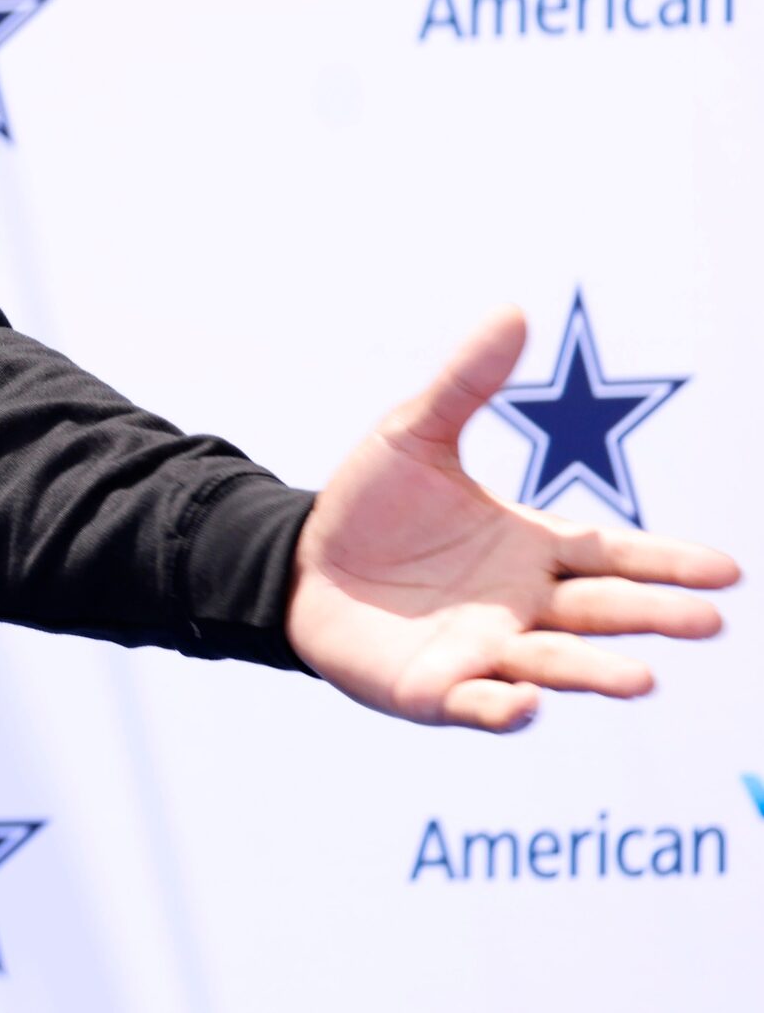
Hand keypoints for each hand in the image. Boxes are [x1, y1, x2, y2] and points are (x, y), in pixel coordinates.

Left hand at [285, 308, 739, 731]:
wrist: (297, 560)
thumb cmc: (370, 505)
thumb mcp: (414, 433)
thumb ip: (467, 382)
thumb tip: (514, 310)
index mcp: (530, 547)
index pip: (612, 554)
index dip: (668, 563)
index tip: (727, 571)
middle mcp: (521, 605)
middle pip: (599, 612)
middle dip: (653, 617)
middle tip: (707, 621)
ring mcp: (483, 650)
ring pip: (552, 664)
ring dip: (594, 672)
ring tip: (640, 679)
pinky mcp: (434, 689)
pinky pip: (477, 704)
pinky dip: (503, 708)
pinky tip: (527, 704)